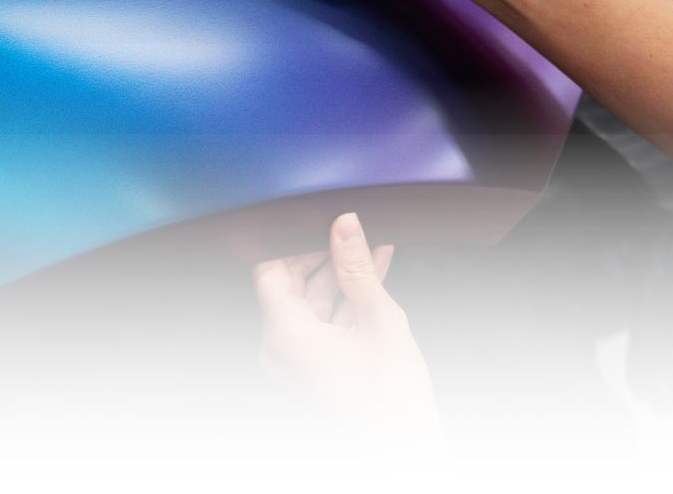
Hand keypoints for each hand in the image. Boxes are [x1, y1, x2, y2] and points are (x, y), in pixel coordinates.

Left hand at [253, 212, 439, 435]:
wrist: (404, 451)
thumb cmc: (391, 402)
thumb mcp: (380, 319)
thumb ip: (358, 268)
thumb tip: (346, 226)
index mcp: (285, 334)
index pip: (268, 269)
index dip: (290, 240)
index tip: (314, 222)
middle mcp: (279, 349)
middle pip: (289, 284)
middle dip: (320, 254)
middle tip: (348, 231)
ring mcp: (294, 360)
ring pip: (309, 302)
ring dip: (338, 275)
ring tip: (370, 249)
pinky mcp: (311, 366)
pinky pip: (321, 322)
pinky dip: (343, 301)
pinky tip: (371, 276)